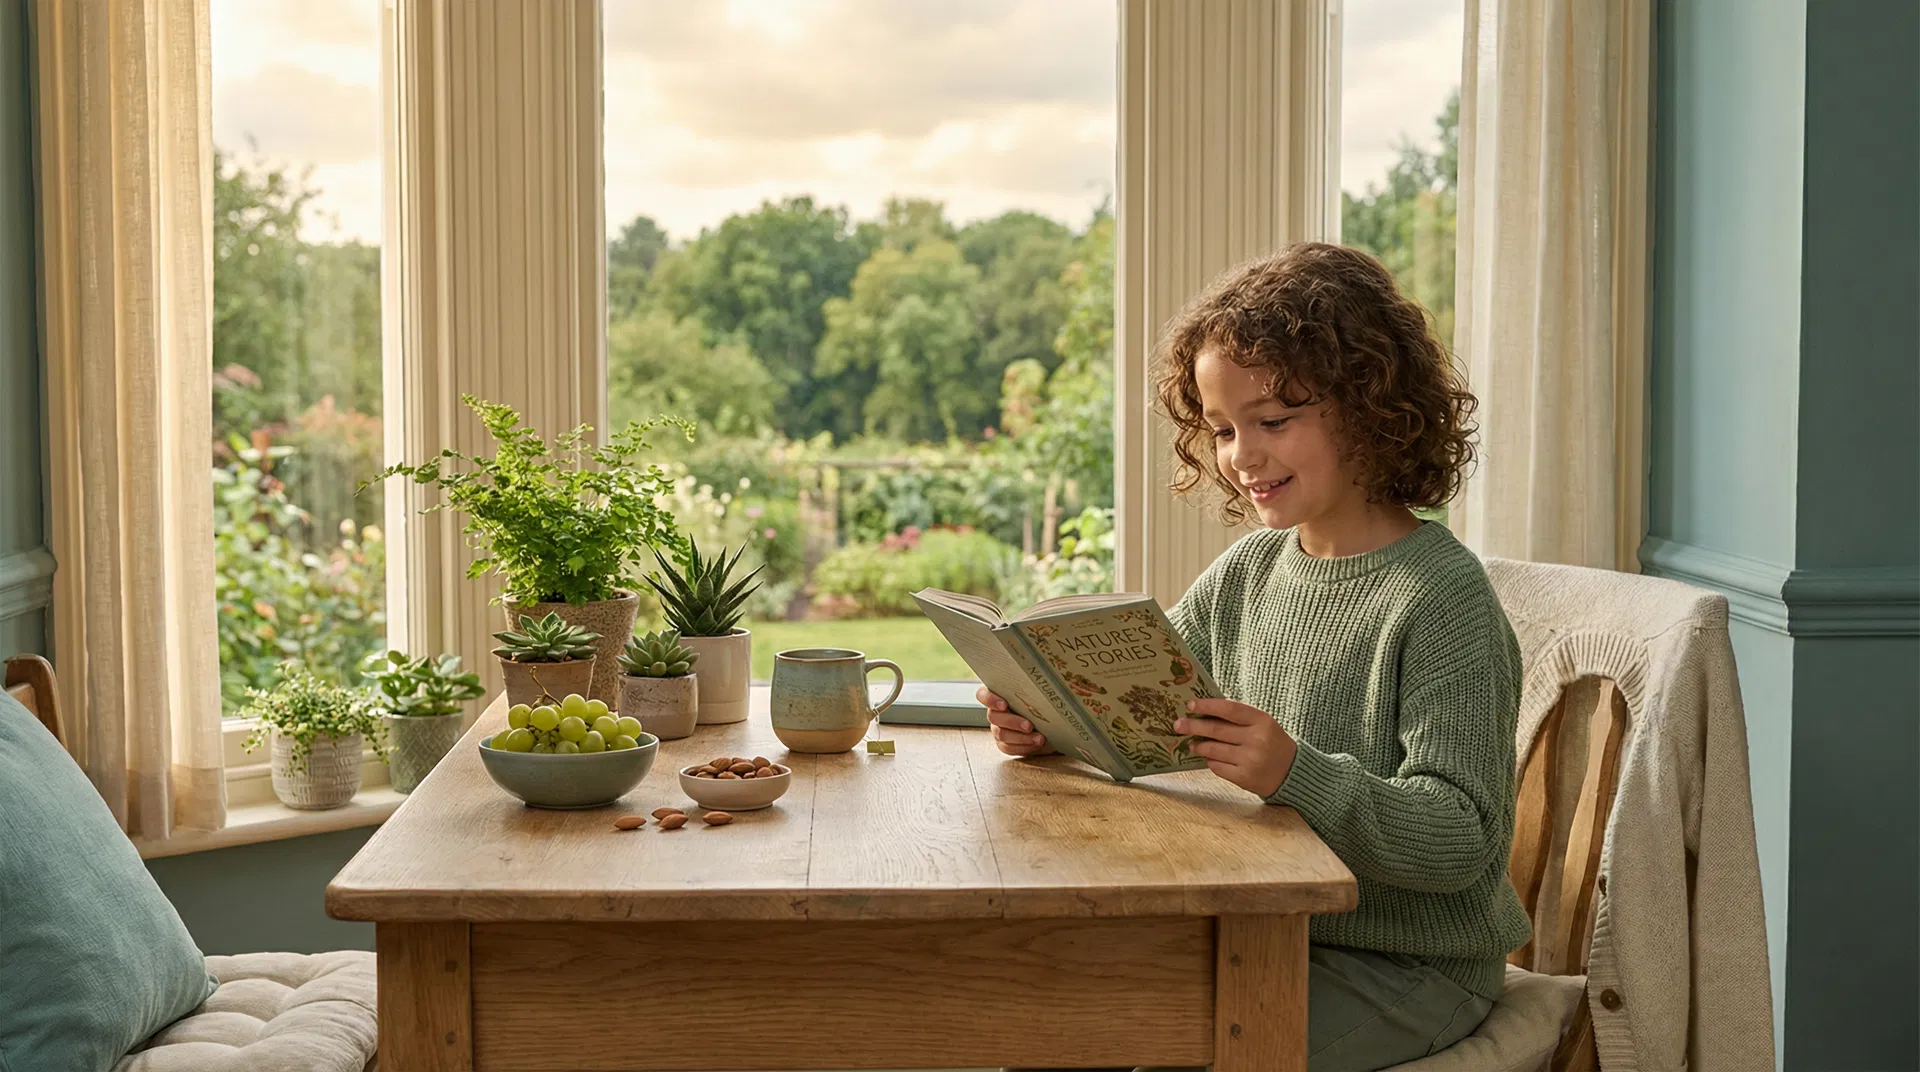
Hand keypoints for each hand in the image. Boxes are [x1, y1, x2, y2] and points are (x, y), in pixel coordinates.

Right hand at [979, 686, 1055, 756]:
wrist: (1051, 725)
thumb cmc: (1044, 704)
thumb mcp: (1041, 693)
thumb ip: (1037, 684)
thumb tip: (1046, 677)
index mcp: (998, 695)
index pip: (983, 695)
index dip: (989, 699)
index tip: (1004, 705)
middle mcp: (995, 712)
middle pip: (993, 717)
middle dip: (1012, 722)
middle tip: (1029, 726)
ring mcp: (997, 729)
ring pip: (1002, 734)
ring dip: (1022, 737)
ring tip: (1039, 738)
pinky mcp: (1004, 744)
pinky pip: (1009, 748)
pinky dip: (1024, 747)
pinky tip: (1036, 744)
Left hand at [1176, 698, 1297, 797]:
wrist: (1292, 772)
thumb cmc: (1272, 742)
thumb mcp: (1262, 724)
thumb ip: (1238, 718)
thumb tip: (1203, 712)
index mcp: (1262, 721)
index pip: (1229, 709)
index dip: (1207, 705)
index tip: (1190, 705)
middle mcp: (1256, 739)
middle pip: (1216, 729)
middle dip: (1193, 726)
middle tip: (1178, 724)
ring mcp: (1250, 760)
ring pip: (1213, 749)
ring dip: (1198, 745)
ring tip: (1192, 743)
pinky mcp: (1244, 777)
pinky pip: (1217, 766)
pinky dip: (1210, 761)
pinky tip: (1209, 757)